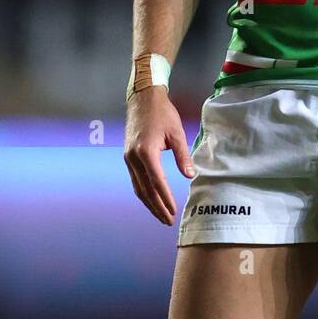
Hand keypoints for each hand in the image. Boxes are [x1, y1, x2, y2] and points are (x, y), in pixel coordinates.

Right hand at [123, 86, 193, 224]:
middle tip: (168, 220)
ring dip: (149, 203)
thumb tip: (189, 175)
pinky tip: (152, 199)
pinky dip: (144, 192)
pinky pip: (135, 180)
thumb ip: (182, 155)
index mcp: (146, 152)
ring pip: (138, 187)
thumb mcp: (176, 132)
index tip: (174, 210)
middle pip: (145, 190)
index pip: (157, 182)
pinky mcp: (128, 156)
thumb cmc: (162, 113)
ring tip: (161, 215)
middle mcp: (133, 158)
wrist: (142, 98)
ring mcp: (128, 158)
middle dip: (157, 207)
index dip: (166, 198)